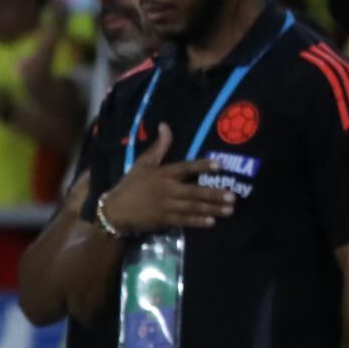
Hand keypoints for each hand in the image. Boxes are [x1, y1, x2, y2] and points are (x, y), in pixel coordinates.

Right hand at [98, 145, 234, 234]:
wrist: (115, 210)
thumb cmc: (132, 184)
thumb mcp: (143, 163)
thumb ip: (159, 146)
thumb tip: (165, 125)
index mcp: (163, 174)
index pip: (185, 168)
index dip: (202, 166)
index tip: (219, 165)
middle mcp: (167, 189)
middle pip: (194, 191)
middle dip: (214, 194)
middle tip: (233, 196)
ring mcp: (167, 206)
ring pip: (193, 207)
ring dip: (212, 209)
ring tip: (229, 210)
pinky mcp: (164, 220)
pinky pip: (184, 221)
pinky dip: (198, 221)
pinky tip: (212, 222)